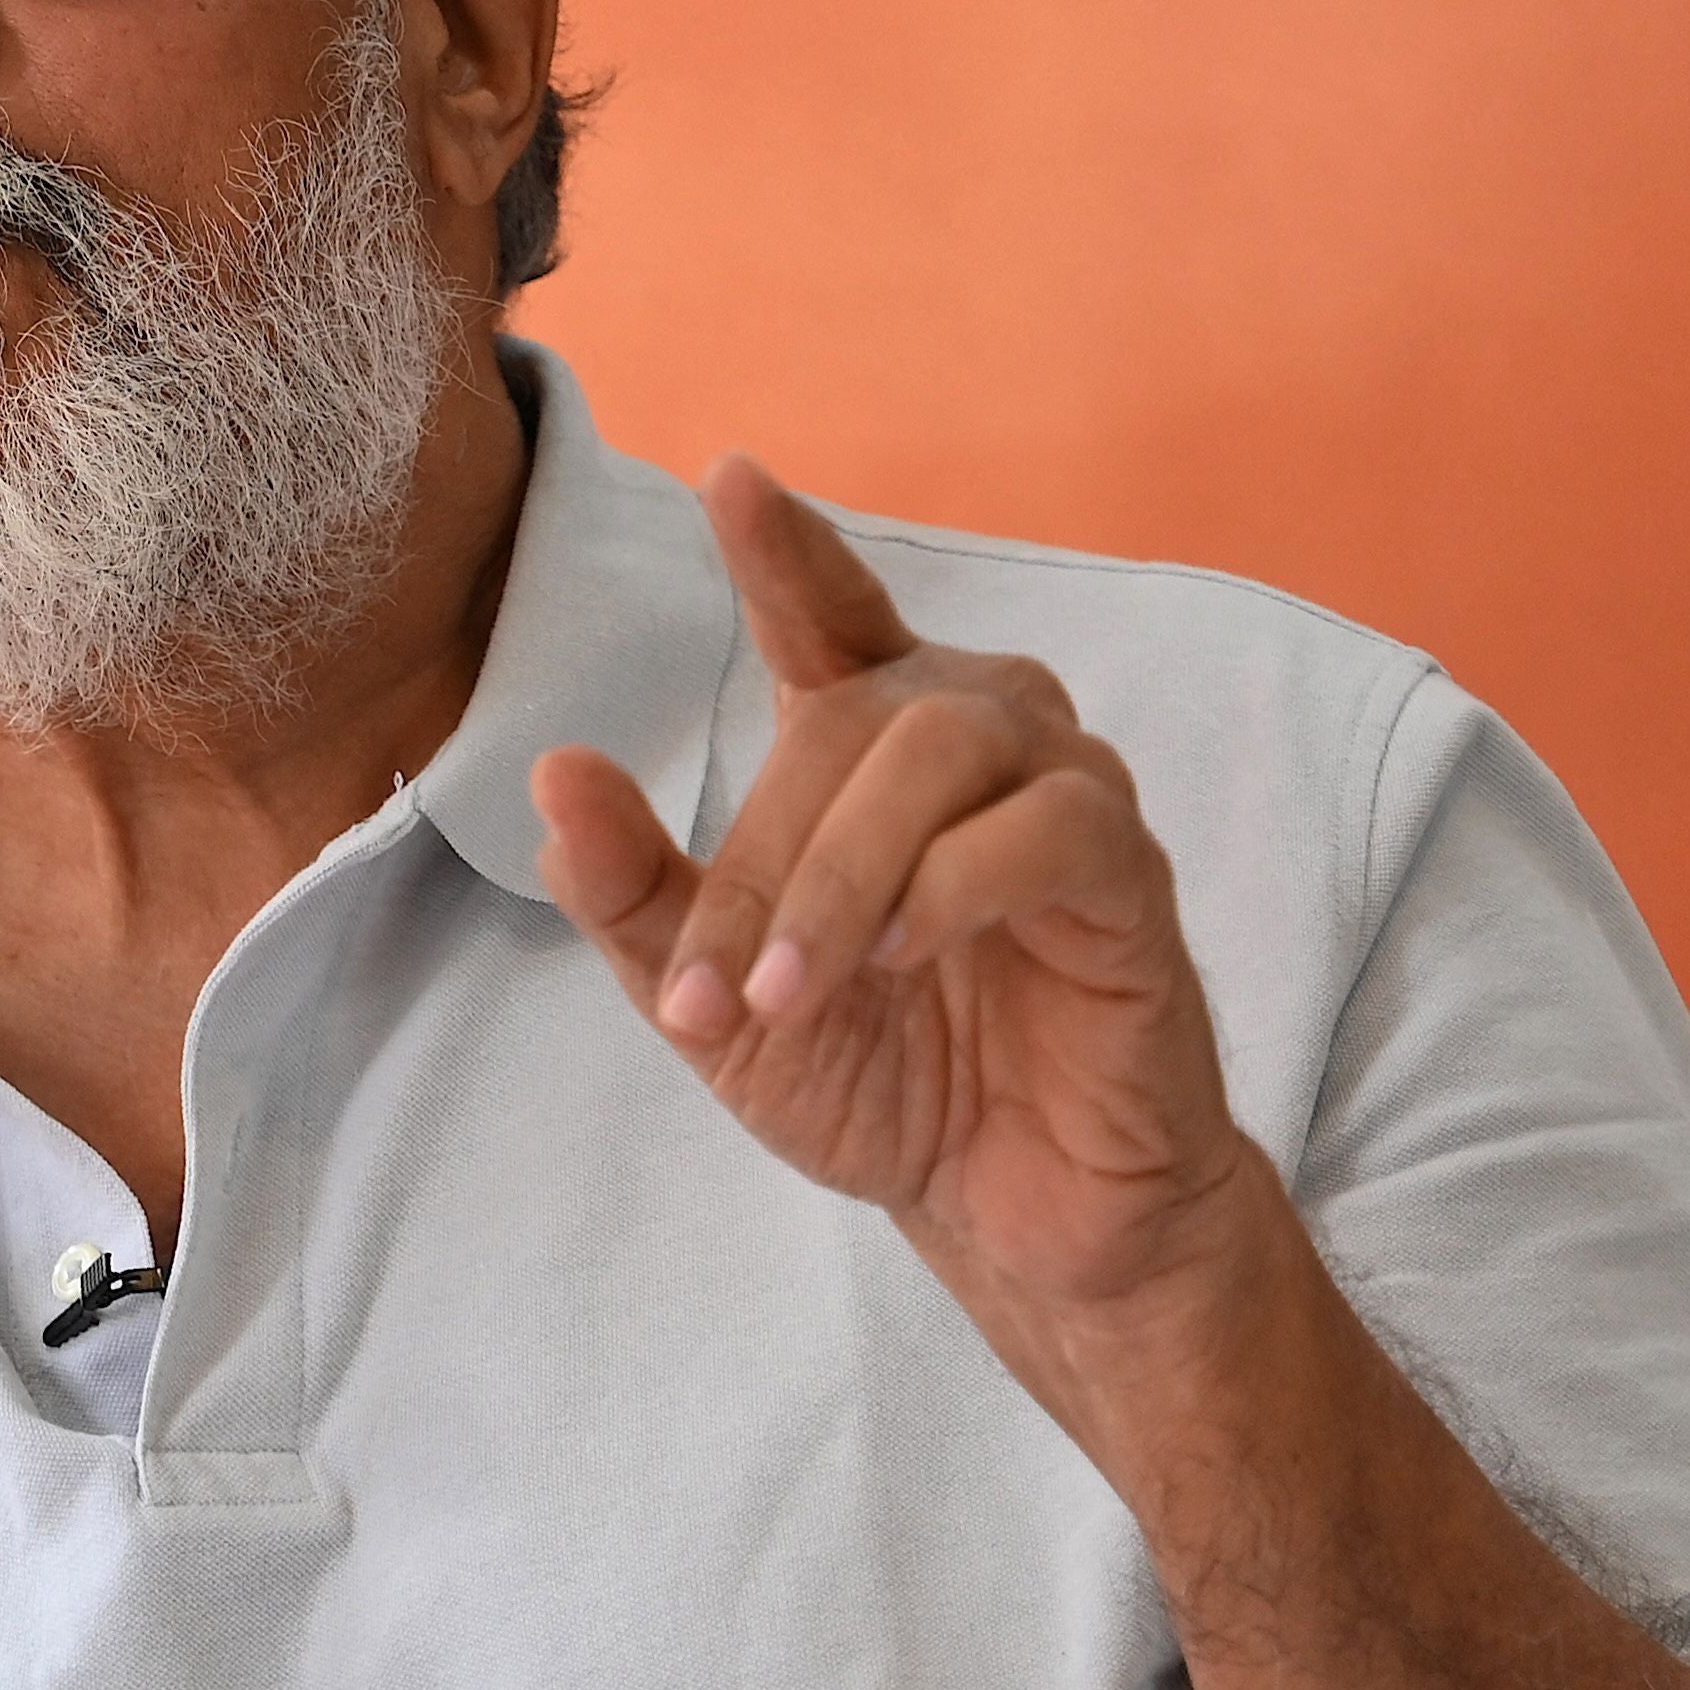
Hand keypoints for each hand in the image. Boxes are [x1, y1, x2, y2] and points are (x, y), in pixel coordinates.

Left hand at [529, 458, 1261, 1353]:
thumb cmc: (876, 1076)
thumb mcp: (715, 1001)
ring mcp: (1064, 792)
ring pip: (943, 752)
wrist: (1011, 1212)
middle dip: (763, 863)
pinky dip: (955, 883)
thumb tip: (558, 773)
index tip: (731, 478)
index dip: (786, 546)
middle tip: (715, 996)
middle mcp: (975, 735)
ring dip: (841, 876)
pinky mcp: (1131, 874)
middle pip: (852, 720)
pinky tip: (903, 953)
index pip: (828, 611)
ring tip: (794, 993)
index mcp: (870, 743)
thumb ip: (634, 894)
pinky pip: (1053, 825)